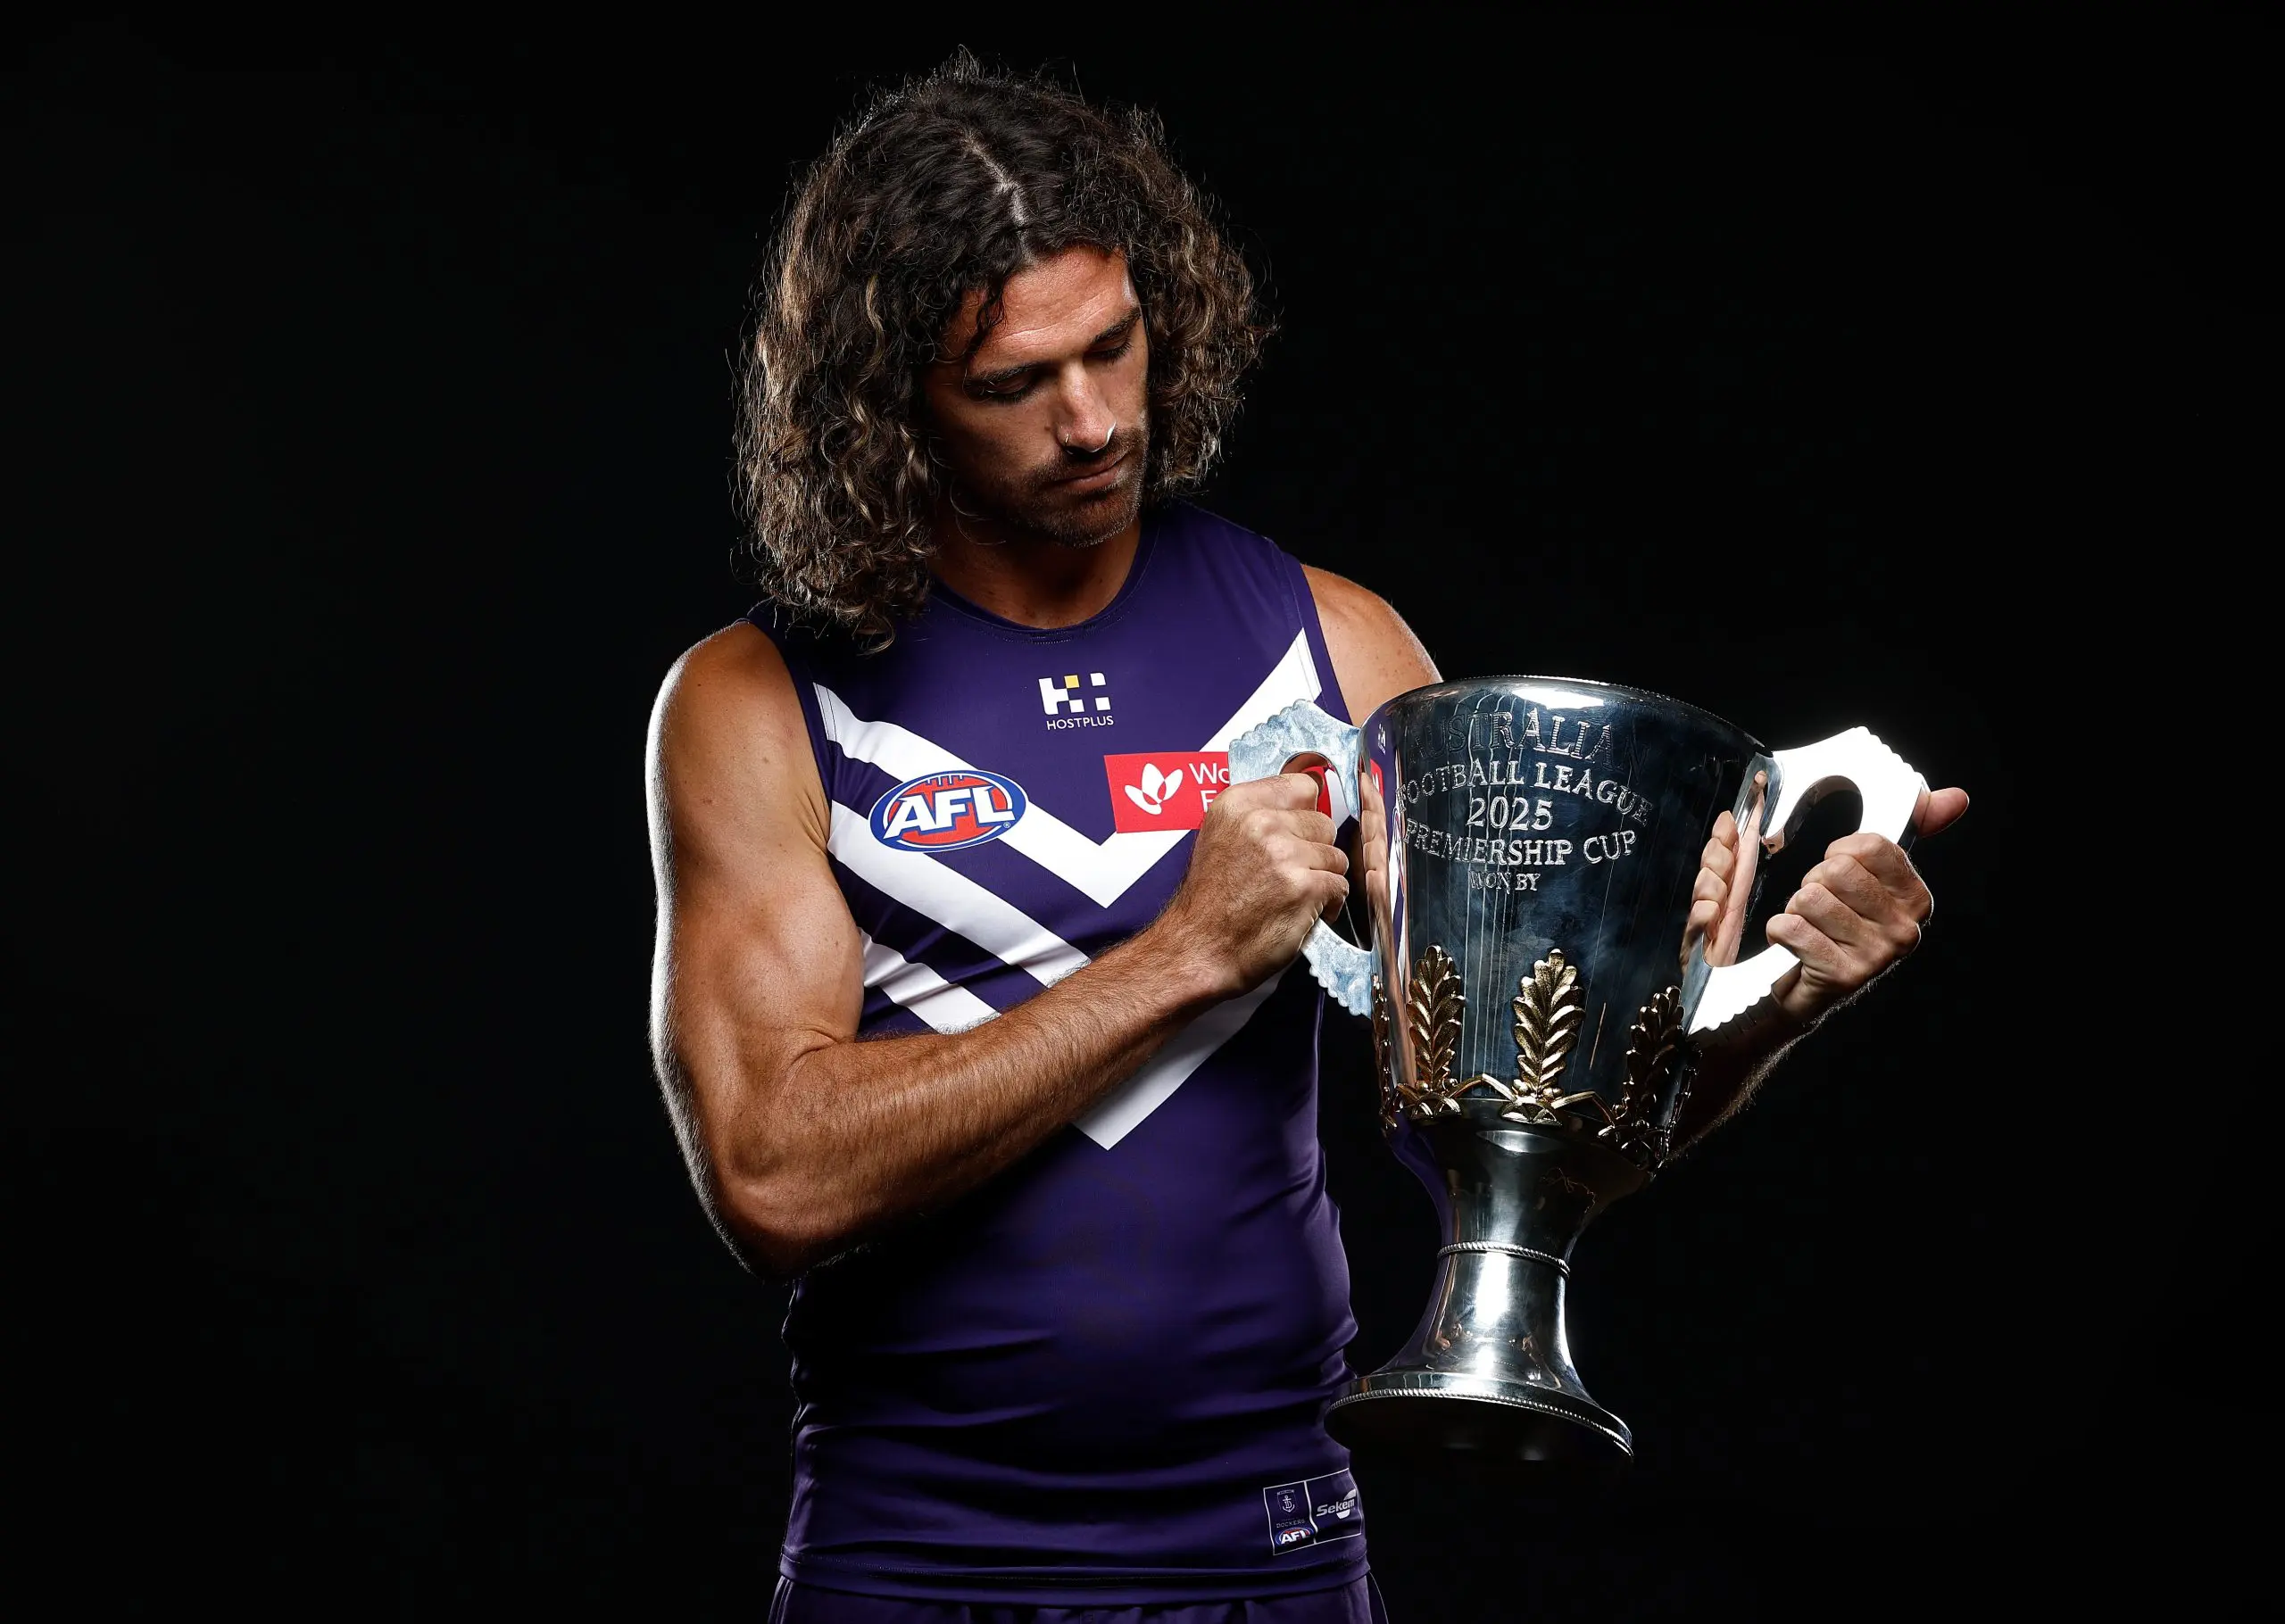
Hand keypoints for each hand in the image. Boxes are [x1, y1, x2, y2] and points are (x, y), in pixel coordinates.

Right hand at [1156, 772, 1348, 1000]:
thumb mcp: (1219, 837)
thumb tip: (1303, 803)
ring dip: (1322, 878)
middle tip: (1289, 873)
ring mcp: (1285, 854)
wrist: (1197, 949)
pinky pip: (1339, 886)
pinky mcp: (1304, 887)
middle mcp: (1261, 822)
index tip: (1300, 831)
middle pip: (1323, 823)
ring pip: (1335, 856)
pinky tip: (1303, 911)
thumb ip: (1257, 814)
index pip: (1302, 786)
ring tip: (1293, 895)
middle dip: (1314, 850)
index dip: (1305, 812)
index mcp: (1238, 803)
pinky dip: (1328, 903)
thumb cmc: (1209, 901)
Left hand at [1686, 785, 1968, 1027]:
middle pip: (1837, 871)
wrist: (1814, 991)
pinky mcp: (1843, 976)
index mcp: (1917, 900)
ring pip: (1811, 898)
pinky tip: (1794, 945)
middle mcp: (1905, 929)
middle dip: (1813, 883)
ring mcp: (1877, 956)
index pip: (1870, 846)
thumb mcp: (1875, 877)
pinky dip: (1779, 931)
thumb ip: (1914, 828)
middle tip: (1820, 907)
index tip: (1839, 873)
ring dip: (1796, 908)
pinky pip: (1791, 927)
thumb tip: (1957, 797)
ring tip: (1809, 927)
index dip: (1840, 852)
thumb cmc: (1842, 925)